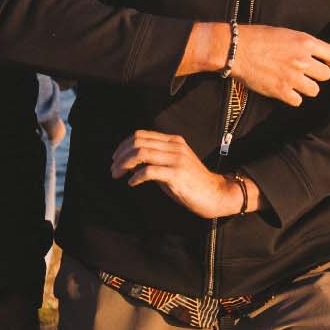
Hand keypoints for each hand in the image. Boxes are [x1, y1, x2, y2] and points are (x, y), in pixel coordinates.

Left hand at [113, 130, 250, 218]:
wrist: (216, 194)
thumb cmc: (192, 183)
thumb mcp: (173, 165)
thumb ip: (155, 160)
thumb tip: (129, 163)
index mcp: (173, 141)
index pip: (141, 135)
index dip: (124, 145)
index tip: (116, 159)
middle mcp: (175, 147)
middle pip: (138, 142)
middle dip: (121, 155)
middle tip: (114, 169)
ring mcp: (177, 159)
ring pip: (141, 153)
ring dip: (124, 164)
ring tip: (118, 175)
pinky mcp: (177, 174)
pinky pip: (149, 171)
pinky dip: (136, 177)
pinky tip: (132, 183)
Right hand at [229, 25, 329, 104]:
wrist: (235, 49)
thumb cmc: (257, 38)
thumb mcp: (285, 33)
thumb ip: (302, 44)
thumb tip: (314, 55)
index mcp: (305, 42)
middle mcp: (302, 60)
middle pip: (325, 75)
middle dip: (318, 75)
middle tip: (308, 75)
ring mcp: (292, 77)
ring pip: (314, 90)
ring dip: (306, 88)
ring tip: (296, 83)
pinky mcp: (281, 91)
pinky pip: (298, 101)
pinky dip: (292, 98)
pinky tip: (285, 91)